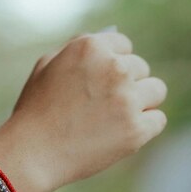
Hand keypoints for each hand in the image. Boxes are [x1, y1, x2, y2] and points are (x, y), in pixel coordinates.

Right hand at [0, 32, 166, 191]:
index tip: (103, 81)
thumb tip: (108, 37)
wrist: (32, 154)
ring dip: (141, 102)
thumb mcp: (46, 67)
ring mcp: (127, 100)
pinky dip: (144, 127)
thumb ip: (77, 47)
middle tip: (103, 105)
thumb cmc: (35, 111)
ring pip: (156, 91)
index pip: (124, 46)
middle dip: (126, 83)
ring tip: (116, 118)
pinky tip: (121, 133)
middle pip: (141, 68)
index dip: (113, 64)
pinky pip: (158, 120)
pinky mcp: (136, 129)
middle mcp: (113, 69)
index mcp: (90, 48)